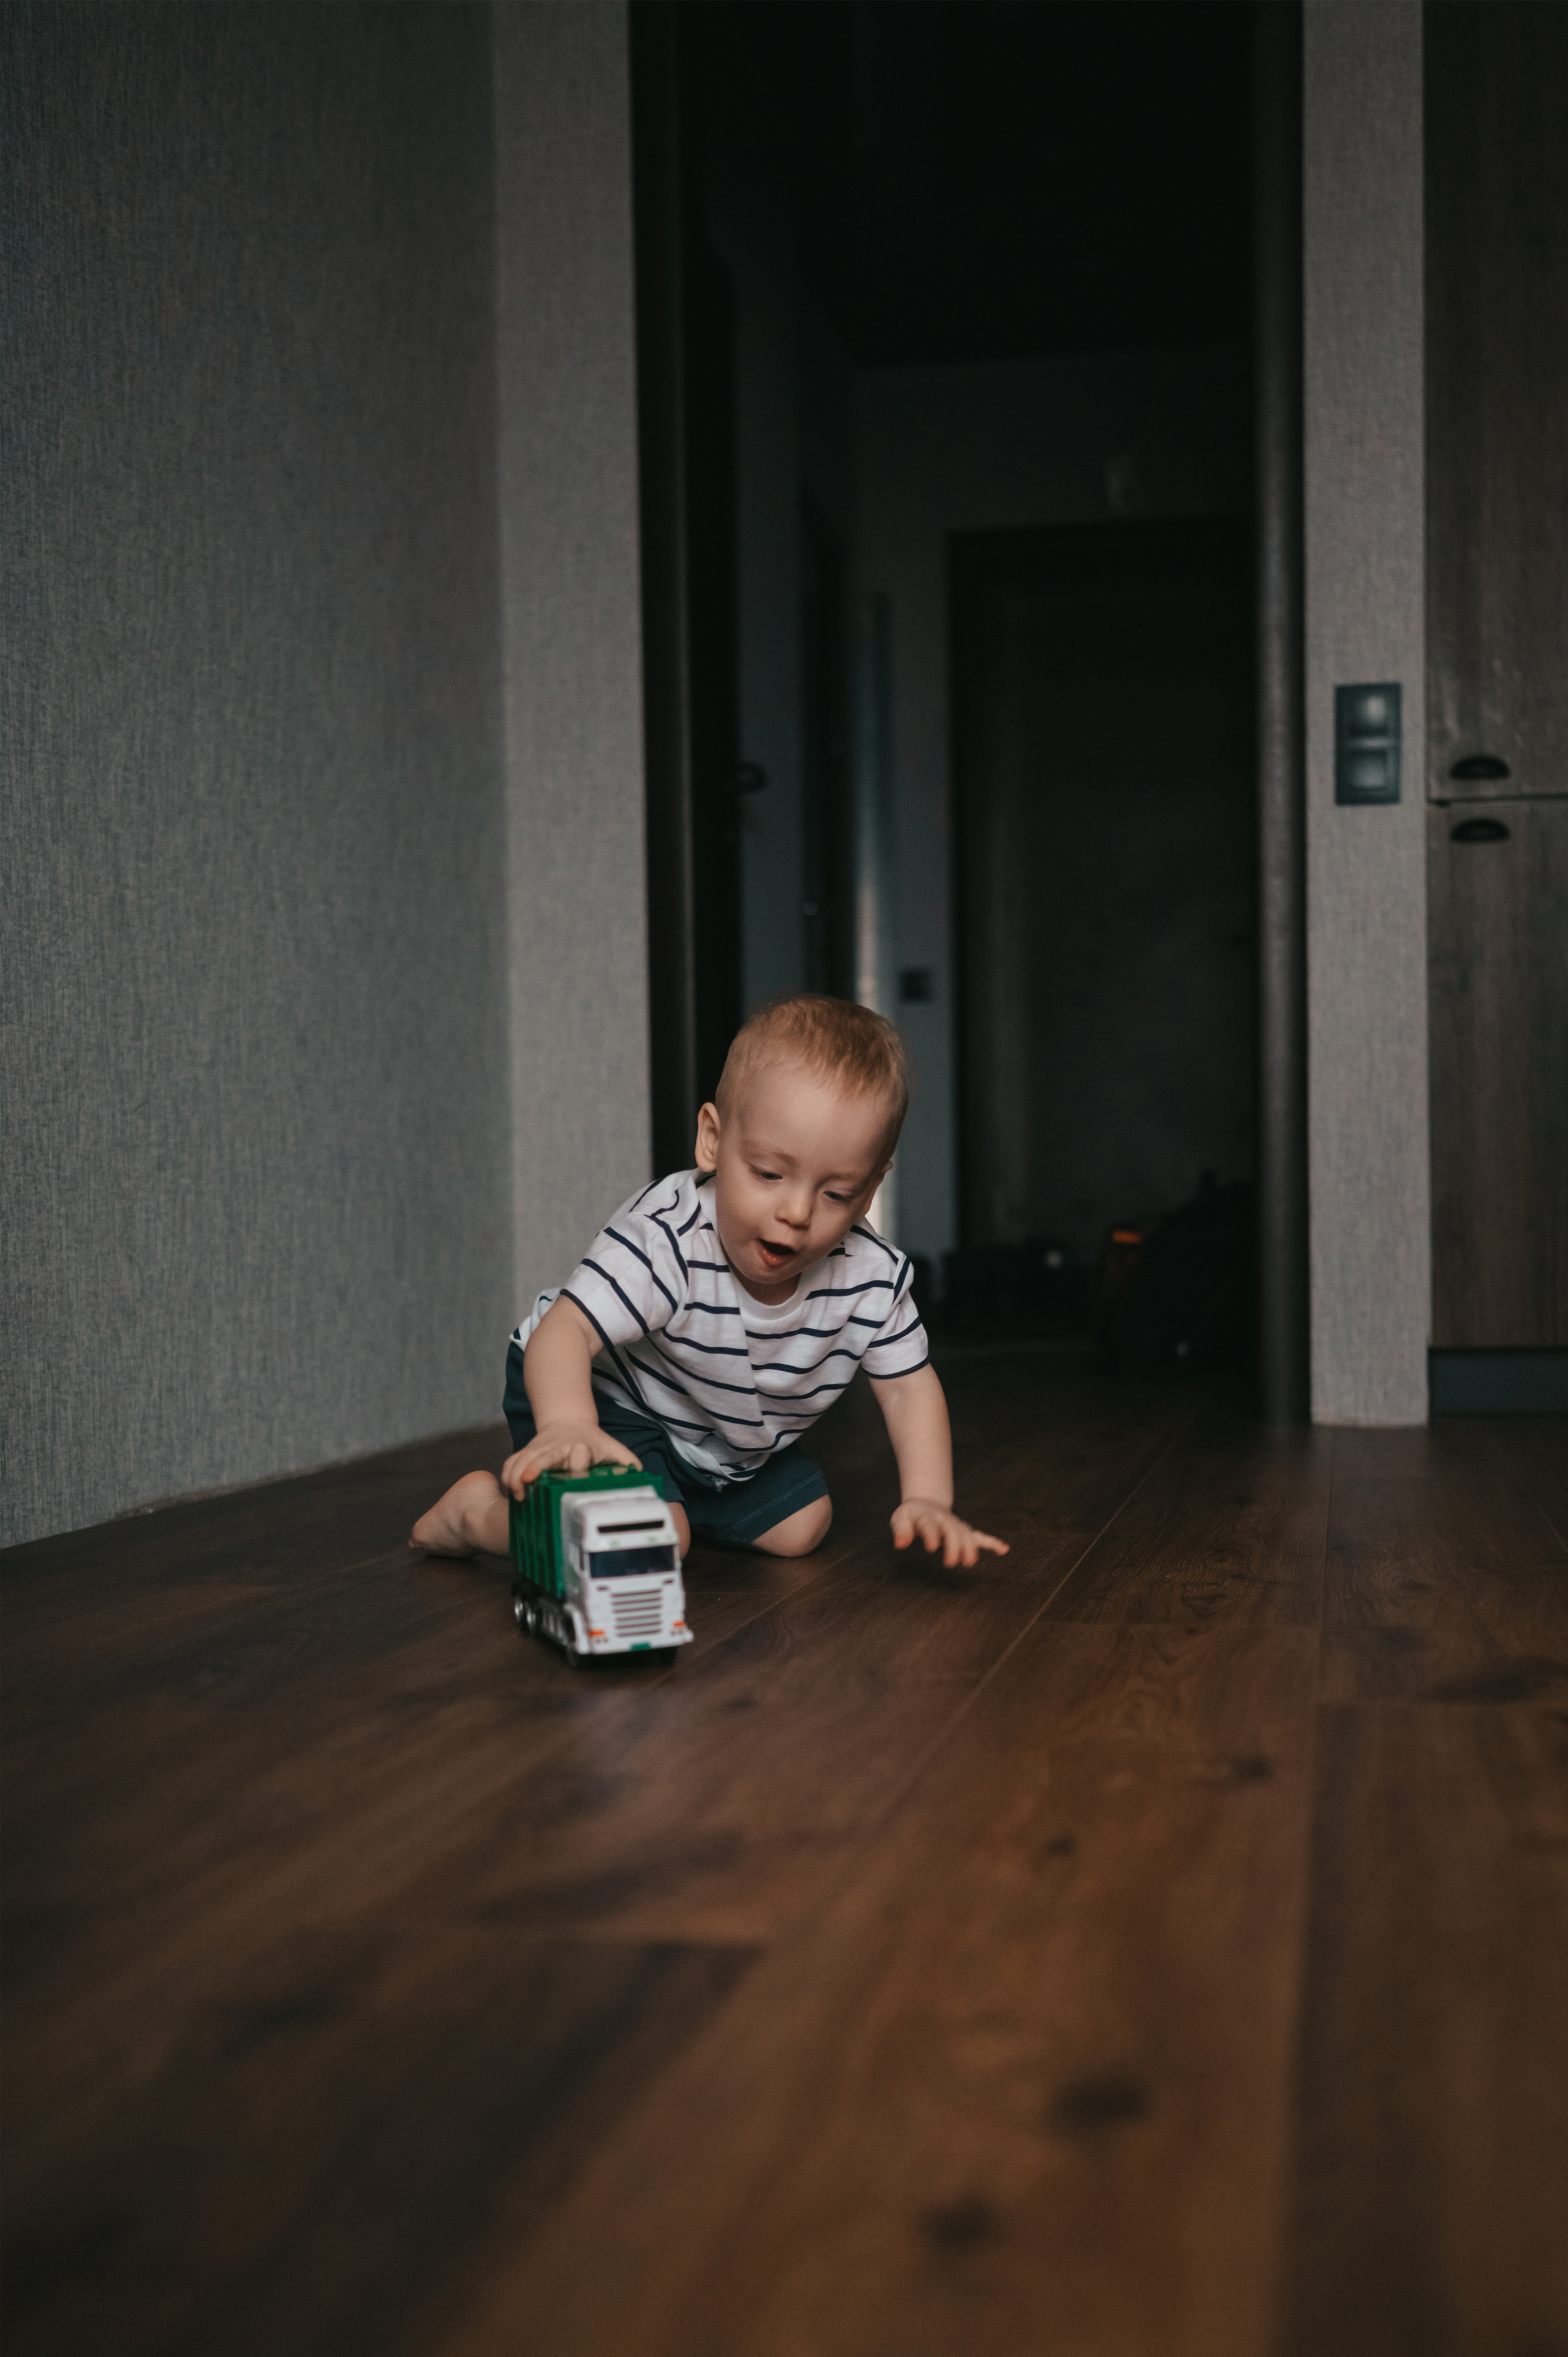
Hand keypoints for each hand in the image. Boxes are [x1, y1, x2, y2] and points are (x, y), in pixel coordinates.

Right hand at [501, 1422, 641, 1497]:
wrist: (567, 1419)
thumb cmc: (593, 1441)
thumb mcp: (613, 1448)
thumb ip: (627, 1464)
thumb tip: (641, 1480)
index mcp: (577, 1447)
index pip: (571, 1454)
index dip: (568, 1461)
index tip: (550, 1470)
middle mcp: (554, 1447)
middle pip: (539, 1457)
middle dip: (530, 1469)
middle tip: (523, 1486)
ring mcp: (537, 1449)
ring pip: (519, 1460)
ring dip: (514, 1477)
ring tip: (516, 1498)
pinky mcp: (525, 1452)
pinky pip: (510, 1462)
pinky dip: (507, 1475)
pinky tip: (509, 1492)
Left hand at [891, 1497, 1008, 1567]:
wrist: (925, 1504)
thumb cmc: (911, 1515)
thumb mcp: (900, 1518)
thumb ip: (901, 1530)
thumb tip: (900, 1544)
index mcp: (928, 1516)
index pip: (930, 1525)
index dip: (931, 1535)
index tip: (931, 1547)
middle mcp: (945, 1520)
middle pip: (952, 1531)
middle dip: (953, 1546)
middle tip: (950, 1563)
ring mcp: (956, 1525)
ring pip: (966, 1535)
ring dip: (969, 1548)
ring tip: (969, 1563)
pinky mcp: (964, 1531)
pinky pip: (979, 1536)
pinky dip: (991, 1542)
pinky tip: (1003, 1549)